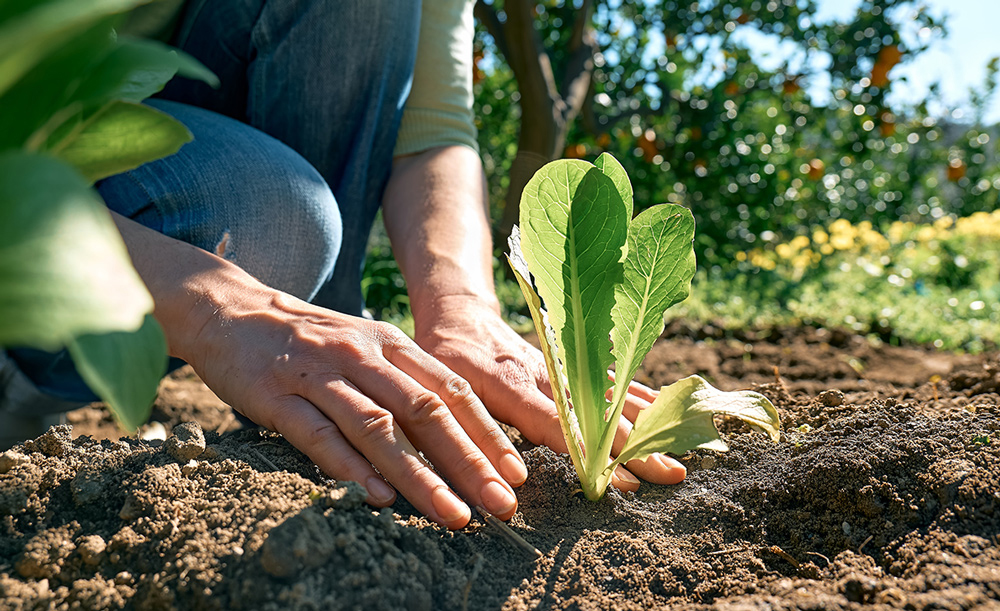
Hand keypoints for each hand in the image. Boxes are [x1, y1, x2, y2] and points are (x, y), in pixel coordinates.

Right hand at [180, 281, 526, 528]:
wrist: (231, 310)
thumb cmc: (311, 341)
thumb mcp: (367, 347)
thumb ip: (406, 384)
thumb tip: (456, 439)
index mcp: (391, 344)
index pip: (451, 390)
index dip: (487, 433)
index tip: (516, 473)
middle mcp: (362, 356)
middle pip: (425, 411)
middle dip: (468, 461)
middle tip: (500, 503)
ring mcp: (319, 374)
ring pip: (378, 428)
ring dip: (419, 475)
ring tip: (451, 514)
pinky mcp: (276, 396)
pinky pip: (317, 434)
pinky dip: (349, 467)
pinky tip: (377, 497)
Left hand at [412, 296, 686, 492]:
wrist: (460, 317)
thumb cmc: (444, 361)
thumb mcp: (442, 393)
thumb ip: (468, 432)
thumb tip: (503, 481)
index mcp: (510, 384)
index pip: (557, 423)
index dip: (590, 451)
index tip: (620, 478)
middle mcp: (546, 374)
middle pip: (598, 413)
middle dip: (636, 445)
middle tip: (671, 474)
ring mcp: (565, 366)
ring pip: (613, 395)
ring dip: (648, 424)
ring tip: (681, 452)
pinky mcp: (573, 362)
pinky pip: (613, 379)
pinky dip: (643, 397)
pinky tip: (670, 413)